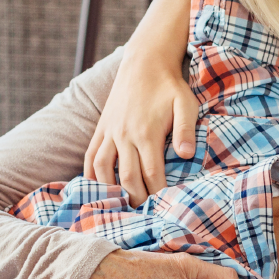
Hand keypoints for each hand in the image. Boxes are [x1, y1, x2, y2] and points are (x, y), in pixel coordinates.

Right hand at [84, 51, 196, 206]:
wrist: (145, 62)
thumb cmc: (170, 86)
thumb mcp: (186, 104)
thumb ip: (186, 130)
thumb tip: (187, 155)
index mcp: (146, 133)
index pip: (151, 174)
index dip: (157, 194)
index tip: (163, 209)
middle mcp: (124, 135)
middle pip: (128, 177)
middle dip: (136, 199)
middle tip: (143, 216)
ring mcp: (110, 132)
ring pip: (103, 169)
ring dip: (110, 191)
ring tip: (119, 207)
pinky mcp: (102, 128)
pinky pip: (91, 155)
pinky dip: (91, 174)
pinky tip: (95, 188)